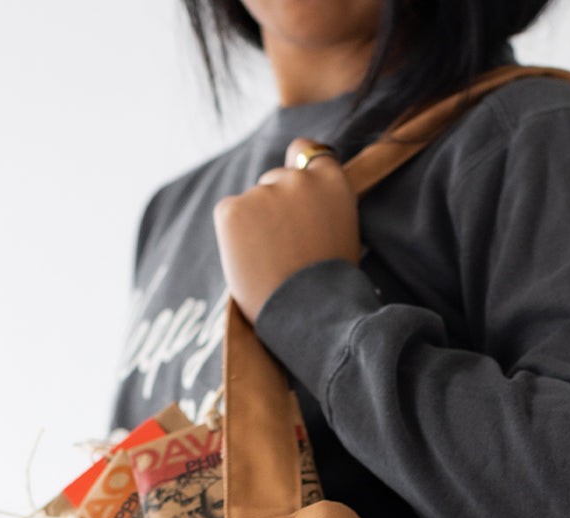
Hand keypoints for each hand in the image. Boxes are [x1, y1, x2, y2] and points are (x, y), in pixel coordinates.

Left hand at [213, 137, 360, 324]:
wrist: (311, 314)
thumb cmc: (330, 288)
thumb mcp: (341, 235)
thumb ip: (321, 207)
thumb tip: (297, 201)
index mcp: (331, 182)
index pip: (306, 152)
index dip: (298, 168)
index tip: (293, 192)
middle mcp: (298, 178)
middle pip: (274, 180)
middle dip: (274, 207)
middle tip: (284, 251)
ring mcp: (264, 191)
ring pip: (251, 202)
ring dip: (254, 226)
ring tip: (271, 264)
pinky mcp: (233, 209)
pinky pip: (228, 214)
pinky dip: (233, 237)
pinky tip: (251, 262)